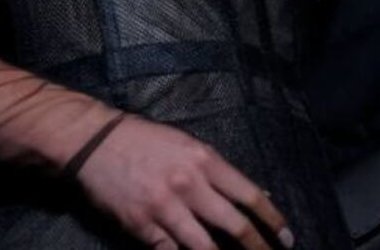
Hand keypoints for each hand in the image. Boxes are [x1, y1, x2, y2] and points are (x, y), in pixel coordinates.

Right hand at [74, 115, 293, 249]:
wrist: (94, 143)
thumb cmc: (145, 140)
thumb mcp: (187, 145)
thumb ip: (220, 171)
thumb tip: (259, 196)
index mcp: (204, 160)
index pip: (249, 195)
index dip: (272, 220)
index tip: (286, 237)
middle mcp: (188, 184)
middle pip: (234, 225)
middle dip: (258, 247)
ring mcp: (164, 208)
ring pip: (205, 247)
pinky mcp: (142, 226)